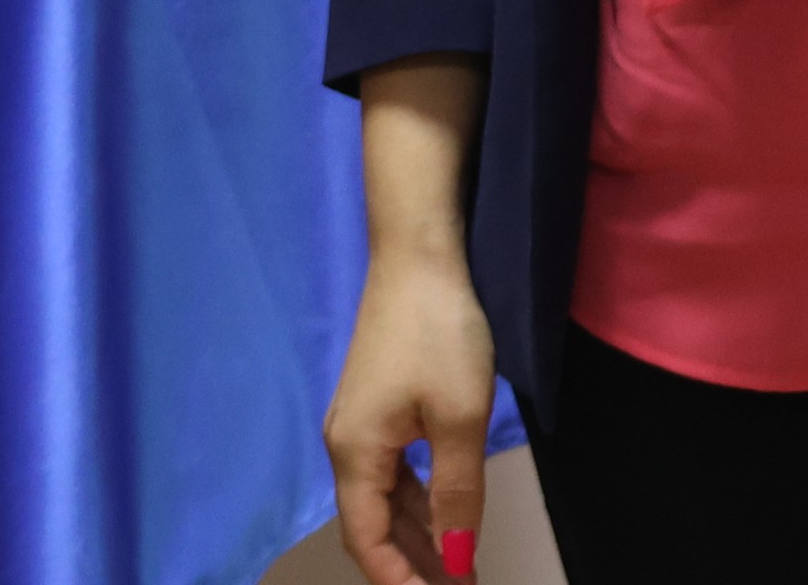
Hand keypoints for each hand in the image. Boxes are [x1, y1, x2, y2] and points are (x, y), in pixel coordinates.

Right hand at [322, 246, 498, 584]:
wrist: (417, 255)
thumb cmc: (438, 333)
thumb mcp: (460, 418)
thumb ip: (457, 494)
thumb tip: (455, 561)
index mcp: (356, 453)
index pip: (367, 541)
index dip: (401, 580)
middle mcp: (348, 444)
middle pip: (373, 526)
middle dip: (413, 567)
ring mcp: (360, 425)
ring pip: (385, 502)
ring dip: (420, 539)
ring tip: (460, 570)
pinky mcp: (378, 407)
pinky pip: (394, 474)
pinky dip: (420, 503)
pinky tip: (448, 520)